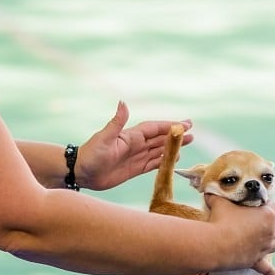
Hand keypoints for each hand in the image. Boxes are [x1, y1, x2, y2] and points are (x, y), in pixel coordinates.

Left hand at [76, 101, 192, 190]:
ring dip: (173, 147)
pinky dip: (164, 161)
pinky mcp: (134, 169)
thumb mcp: (104, 137)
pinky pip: (153, 164)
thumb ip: (116, 122)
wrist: (81, 172)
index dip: (170, 126)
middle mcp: (135, 145)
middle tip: (192, 133)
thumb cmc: (91, 154)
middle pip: (160, 139)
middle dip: (176, 136)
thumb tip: (123, 102)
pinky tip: (173, 159)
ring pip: (159, 150)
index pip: (155, 129)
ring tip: (188, 143)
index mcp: (131, 136)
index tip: (186, 124)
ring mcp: (135, 157)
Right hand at [206, 197, 274, 274]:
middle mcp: (270, 231)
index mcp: (267, 214)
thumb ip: (217, 194)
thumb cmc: (219, 219)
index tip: (258, 202)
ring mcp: (264, 248)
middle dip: (271, 220)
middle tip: (262, 218)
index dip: (266, 203)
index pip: (273, 205)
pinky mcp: (256, 261)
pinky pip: (269, 270)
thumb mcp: (218, 201)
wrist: (215, 244)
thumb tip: (209, 189)